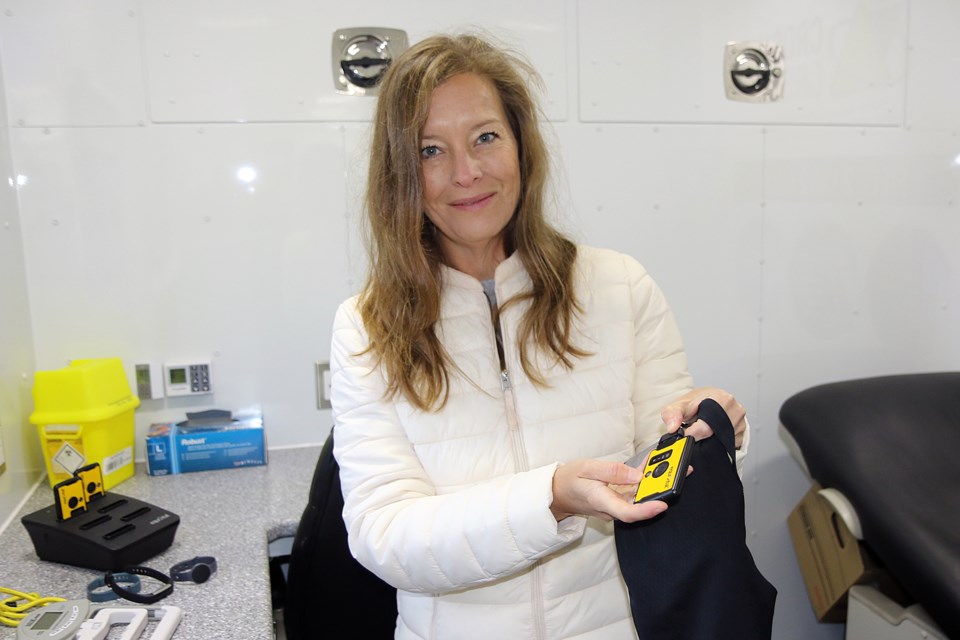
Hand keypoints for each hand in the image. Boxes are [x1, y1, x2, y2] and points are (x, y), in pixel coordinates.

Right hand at [550, 459, 668, 522]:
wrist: (557, 491)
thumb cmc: (568, 479)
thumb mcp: (587, 468)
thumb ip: (611, 471)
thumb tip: (636, 475)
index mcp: (602, 501)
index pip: (628, 512)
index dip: (647, 511)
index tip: (663, 504)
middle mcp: (612, 507)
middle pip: (640, 505)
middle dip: (662, 491)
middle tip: (682, 473)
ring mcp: (615, 505)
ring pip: (640, 498)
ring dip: (657, 484)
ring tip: (674, 466)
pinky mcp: (617, 500)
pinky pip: (634, 492)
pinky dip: (645, 480)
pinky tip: (654, 467)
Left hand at [660, 387, 745, 448]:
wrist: (710, 401)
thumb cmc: (697, 403)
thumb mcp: (681, 404)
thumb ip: (672, 413)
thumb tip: (672, 427)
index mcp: (721, 398)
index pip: (706, 426)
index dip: (691, 433)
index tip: (683, 435)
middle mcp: (734, 409)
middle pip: (715, 435)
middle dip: (701, 437)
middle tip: (693, 431)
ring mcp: (741, 422)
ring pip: (721, 442)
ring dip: (709, 440)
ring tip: (703, 428)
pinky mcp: (742, 433)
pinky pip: (728, 446)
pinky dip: (718, 444)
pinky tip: (712, 434)